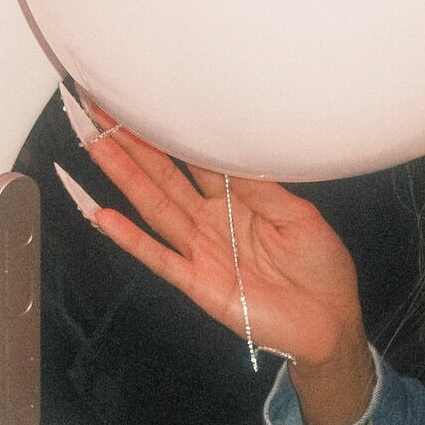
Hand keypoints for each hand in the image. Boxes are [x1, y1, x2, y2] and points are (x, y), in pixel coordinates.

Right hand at [81, 109, 365, 371]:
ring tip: (95, 145)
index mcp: (239, 200)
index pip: (196, 158)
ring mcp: (202, 251)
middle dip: (132, 143)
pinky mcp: (199, 283)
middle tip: (100, 109)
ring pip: (155, 207)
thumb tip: (229, 150)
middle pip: (164, 176)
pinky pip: (160, 258)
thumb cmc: (321, 269)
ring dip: (124, 177)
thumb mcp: (300, 217)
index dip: (171, 132)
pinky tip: (103, 217)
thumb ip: (262, 187)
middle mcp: (213, 221)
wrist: (329, 323)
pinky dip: (131, 239)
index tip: (145, 101)